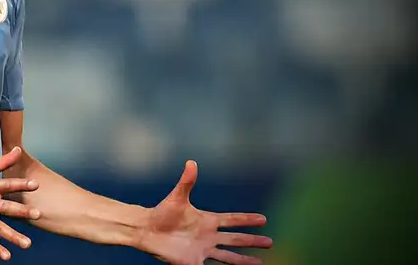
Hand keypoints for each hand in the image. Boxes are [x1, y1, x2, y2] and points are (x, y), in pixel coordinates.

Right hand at [0, 146, 41, 260]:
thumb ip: (2, 162)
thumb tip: (18, 150)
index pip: (6, 184)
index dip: (21, 184)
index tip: (36, 185)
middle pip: (4, 206)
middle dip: (21, 211)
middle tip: (38, 214)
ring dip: (13, 236)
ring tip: (27, 243)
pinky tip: (7, 255)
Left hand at [140, 160, 272, 264]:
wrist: (147, 230)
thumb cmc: (162, 213)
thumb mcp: (177, 197)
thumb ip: (186, 182)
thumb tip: (191, 162)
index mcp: (207, 220)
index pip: (232, 220)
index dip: (247, 220)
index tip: (263, 219)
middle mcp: (208, 236)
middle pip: (236, 239)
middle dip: (253, 241)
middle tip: (270, 242)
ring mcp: (203, 250)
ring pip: (229, 257)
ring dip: (244, 260)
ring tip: (260, 262)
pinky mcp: (194, 262)